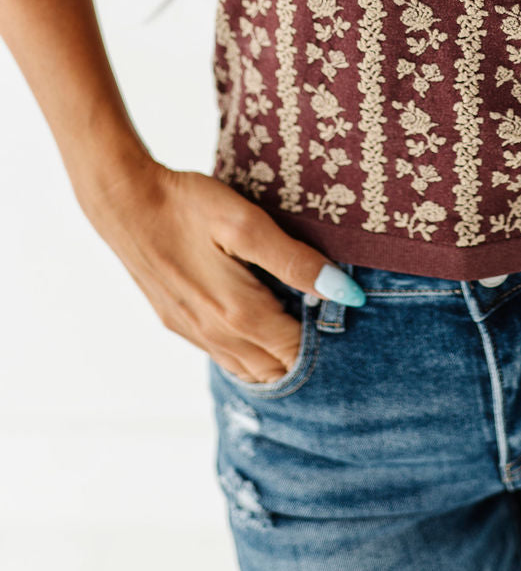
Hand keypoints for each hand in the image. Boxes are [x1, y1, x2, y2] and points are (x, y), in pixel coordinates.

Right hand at [75, 156, 359, 381]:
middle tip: (331, 323)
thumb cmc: (187, 205)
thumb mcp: (246, 224)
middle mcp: (214, 333)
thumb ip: (294, 260)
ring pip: (247, 369)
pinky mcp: (176, 322)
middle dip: (305, 355)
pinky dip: (250, 353)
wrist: (124, 201)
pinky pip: (223, 356)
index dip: (325, 340)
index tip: (345, 317)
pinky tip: (261, 325)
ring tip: (303, 324)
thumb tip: (345, 294)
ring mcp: (191, 331)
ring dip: (277, 357)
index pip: (296, 352)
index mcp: (237, 313)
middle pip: (274, 369)